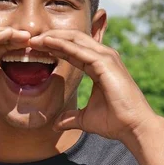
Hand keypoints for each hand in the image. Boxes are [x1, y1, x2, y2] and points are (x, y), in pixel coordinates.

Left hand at [30, 30, 159, 142]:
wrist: (133, 128)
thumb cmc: (115, 122)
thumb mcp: (86, 119)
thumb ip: (71, 118)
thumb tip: (56, 124)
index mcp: (99, 66)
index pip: (72, 51)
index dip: (53, 48)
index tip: (35, 49)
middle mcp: (104, 57)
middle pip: (73, 40)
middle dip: (50, 38)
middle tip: (30, 40)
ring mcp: (106, 58)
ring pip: (75, 40)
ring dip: (53, 37)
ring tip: (34, 38)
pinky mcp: (106, 63)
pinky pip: (79, 50)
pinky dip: (62, 45)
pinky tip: (47, 43)